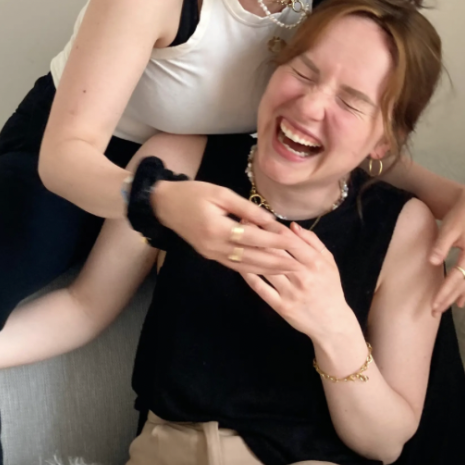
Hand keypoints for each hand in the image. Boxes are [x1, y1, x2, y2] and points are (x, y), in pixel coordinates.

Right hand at [151, 179, 301, 273]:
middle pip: (253, 257)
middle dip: (278, 261)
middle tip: (300, 264)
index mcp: (218, 229)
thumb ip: (246, 208)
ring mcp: (212, 254)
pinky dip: (253, 269)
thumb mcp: (220, 193)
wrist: (165, 205)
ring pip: (246, 266)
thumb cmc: (193, 193)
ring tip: (289, 270)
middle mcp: (215, 247)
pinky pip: (236, 266)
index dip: (275, 240)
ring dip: (268, 270)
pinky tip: (266, 270)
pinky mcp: (210, 256)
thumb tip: (270, 220)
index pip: (254, 238)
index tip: (294, 242)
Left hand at [241, 222, 353, 340]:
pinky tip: (238, 264)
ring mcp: (290, 292)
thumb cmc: (329, 289)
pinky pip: (261, 287)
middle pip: (275, 251)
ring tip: (237, 240)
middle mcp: (302, 276)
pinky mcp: (281, 306)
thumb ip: (313, 242)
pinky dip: (248, 275)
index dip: (271, 227)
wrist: (333, 323)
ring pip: (266, 268)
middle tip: (240, 223)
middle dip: (256, 235)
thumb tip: (292, 226)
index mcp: (315, 263)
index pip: (289, 240)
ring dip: (250, 252)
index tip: (256, 216)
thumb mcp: (329, 263)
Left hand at [429, 187, 464, 313]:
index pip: (456, 279)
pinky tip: (460, 301)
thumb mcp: (449, 228)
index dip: (445, 292)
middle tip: (434, 312)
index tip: (434, 304)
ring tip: (444, 309)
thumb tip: (432, 262)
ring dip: (455, 297)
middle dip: (448, 299)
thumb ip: (441, 245)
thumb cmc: (459, 216)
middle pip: (462, 286)